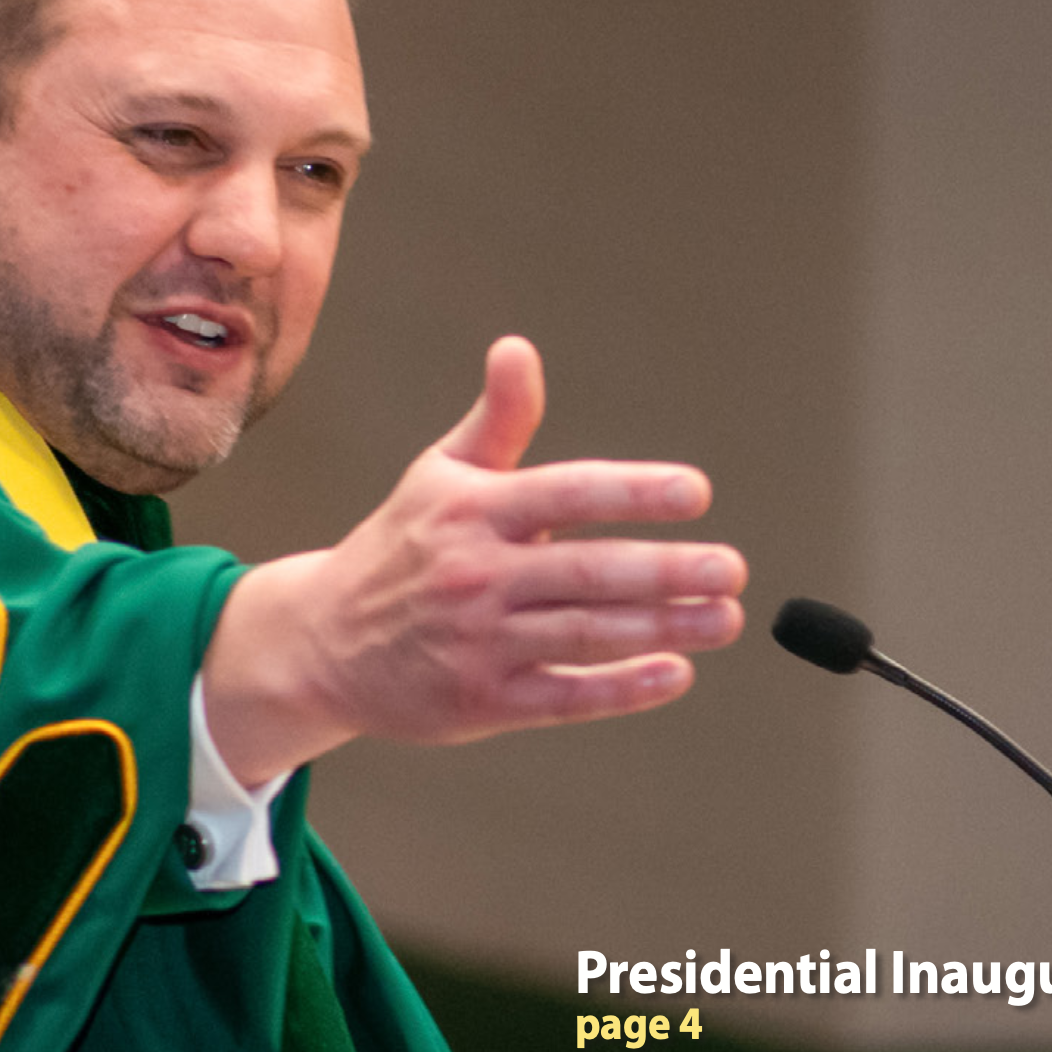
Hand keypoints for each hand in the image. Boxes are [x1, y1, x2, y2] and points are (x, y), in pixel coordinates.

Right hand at [199, 337, 746, 785]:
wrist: (320, 645)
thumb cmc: (398, 553)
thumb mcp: (438, 478)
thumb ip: (497, 422)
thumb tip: (518, 349)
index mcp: (471, 511)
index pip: (564, 493)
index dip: (632, 492)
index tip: (695, 493)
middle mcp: (475, 576)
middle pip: (586, 571)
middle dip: (666, 570)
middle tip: (732, 568)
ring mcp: (478, 643)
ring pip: (585, 635)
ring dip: (663, 629)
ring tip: (723, 617)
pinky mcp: (481, 702)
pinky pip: (565, 696)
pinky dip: (622, 688)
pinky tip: (675, 674)